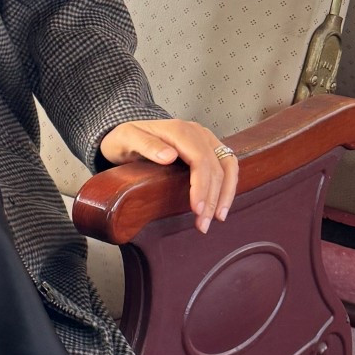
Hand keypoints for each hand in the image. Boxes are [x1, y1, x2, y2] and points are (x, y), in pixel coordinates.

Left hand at [98, 119, 238, 235]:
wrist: (127, 133)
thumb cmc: (125, 138)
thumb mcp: (127, 139)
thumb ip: (146, 145)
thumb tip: (169, 156)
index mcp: (179, 130)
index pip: (200, 160)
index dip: (201, 186)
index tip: (197, 209)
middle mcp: (197, 132)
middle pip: (215, 166)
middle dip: (213, 198)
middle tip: (203, 224)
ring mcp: (205, 138)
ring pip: (228, 166)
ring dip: (225, 193)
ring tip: (218, 218)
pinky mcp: (209, 147)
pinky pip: (227, 165)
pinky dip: (228, 185)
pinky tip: (221, 204)